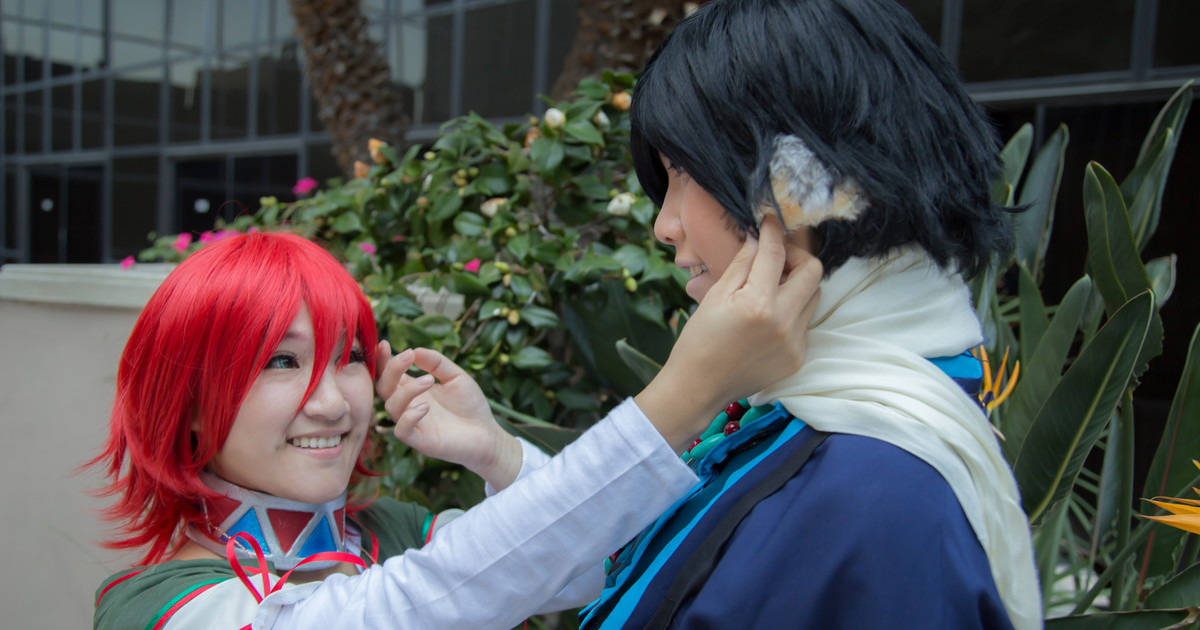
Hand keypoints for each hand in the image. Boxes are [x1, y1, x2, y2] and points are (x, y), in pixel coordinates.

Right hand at [375, 342, 522, 488]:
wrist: (487, 434)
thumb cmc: (469, 405)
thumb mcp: (456, 376)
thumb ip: (436, 363)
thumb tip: (415, 350)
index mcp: (412, 389)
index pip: (388, 374)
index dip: (382, 360)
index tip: (386, 344)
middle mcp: (408, 406)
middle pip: (384, 388)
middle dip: (391, 370)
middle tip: (408, 356)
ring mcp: (413, 424)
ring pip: (392, 407)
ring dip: (407, 390)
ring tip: (429, 380)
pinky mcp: (421, 441)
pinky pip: (402, 431)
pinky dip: (408, 417)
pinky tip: (425, 407)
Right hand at [635, 214, 821, 450]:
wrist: (699, 387)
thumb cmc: (699, 340)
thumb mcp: (715, 295)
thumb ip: (742, 263)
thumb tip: (759, 237)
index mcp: (758, 304)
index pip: (776, 254)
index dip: (774, 231)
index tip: (770, 221)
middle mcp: (784, 323)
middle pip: (813, 271)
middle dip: (797, 255)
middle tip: (777, 255)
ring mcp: (795, 343)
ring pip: (814, 296)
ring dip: (797, 283)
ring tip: (772, 284)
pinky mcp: (798, 357)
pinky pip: (805, 321)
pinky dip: (792, 310)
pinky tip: (768, 316)